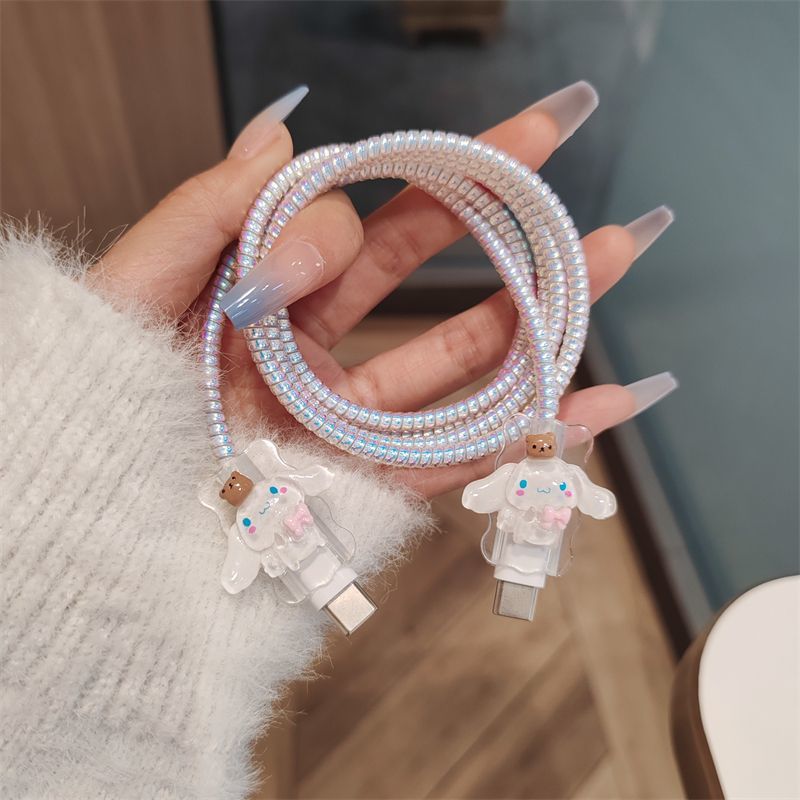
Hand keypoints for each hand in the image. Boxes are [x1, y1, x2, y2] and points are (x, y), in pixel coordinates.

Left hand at [92, 85, 645, 498]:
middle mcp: (319, 357)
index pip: (346, 232)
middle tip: (557, 155)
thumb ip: (209, 213)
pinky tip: (604, 397)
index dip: (370, 206)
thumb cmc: (99, 399)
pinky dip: (534, 432)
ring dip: (539, 311)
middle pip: (427, 279)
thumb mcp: (141, 289)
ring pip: (464, 363)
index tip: (376, 203)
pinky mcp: (372, 486)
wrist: (101, 518)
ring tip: (609, 253)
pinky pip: (463, 458)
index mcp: (268, 303)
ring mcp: (352, 424)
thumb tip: (282, 135)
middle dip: (494, 216)